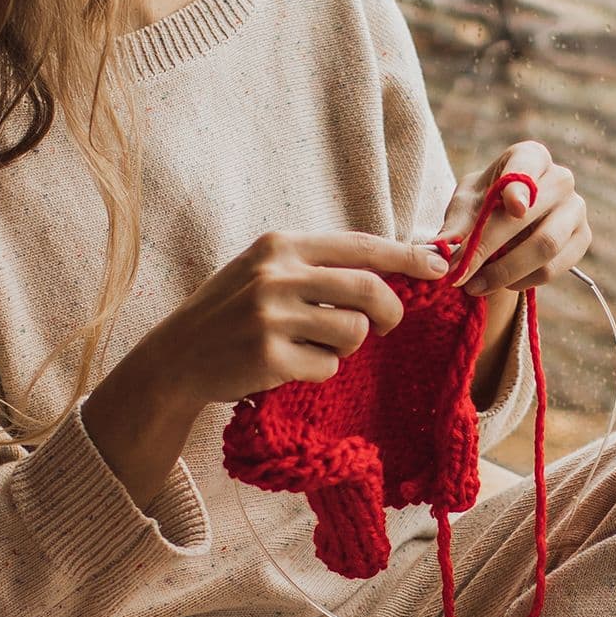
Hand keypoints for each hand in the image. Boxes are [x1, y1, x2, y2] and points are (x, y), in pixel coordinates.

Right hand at [152, 229, 451, 405]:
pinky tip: (288, 366)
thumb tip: (391, 266)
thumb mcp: (266, 270)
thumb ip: (318, 265)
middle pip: (370, 290)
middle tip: (388, 326)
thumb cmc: (232, 312)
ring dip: (345, 346)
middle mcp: (277, 275)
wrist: (176, 356)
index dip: (406, 256)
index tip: (439, 266)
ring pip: (354, 332)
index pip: (360, 245)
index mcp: (281, 245)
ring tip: (313, 346)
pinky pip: (328, 367)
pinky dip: (318, 371)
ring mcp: (272, 316)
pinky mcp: (270, 357)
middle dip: (391, 312)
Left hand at [435, 141, 592, 296]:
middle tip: (459, 272)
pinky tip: (502, 284)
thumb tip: (440, 248)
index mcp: (530, 157)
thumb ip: (456, 225)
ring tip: (474, 285)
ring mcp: (576, 209)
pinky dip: (523, 281)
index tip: (513, 208)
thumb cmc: (485, 204)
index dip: (520, 188)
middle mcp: (560, 179)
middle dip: (490, 247)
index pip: (526, 168)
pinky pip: (553, 268)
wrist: (510, 222)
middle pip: (530, 216)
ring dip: (505, 272)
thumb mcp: (465, 207)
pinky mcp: (582, 239)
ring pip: (545, 247)